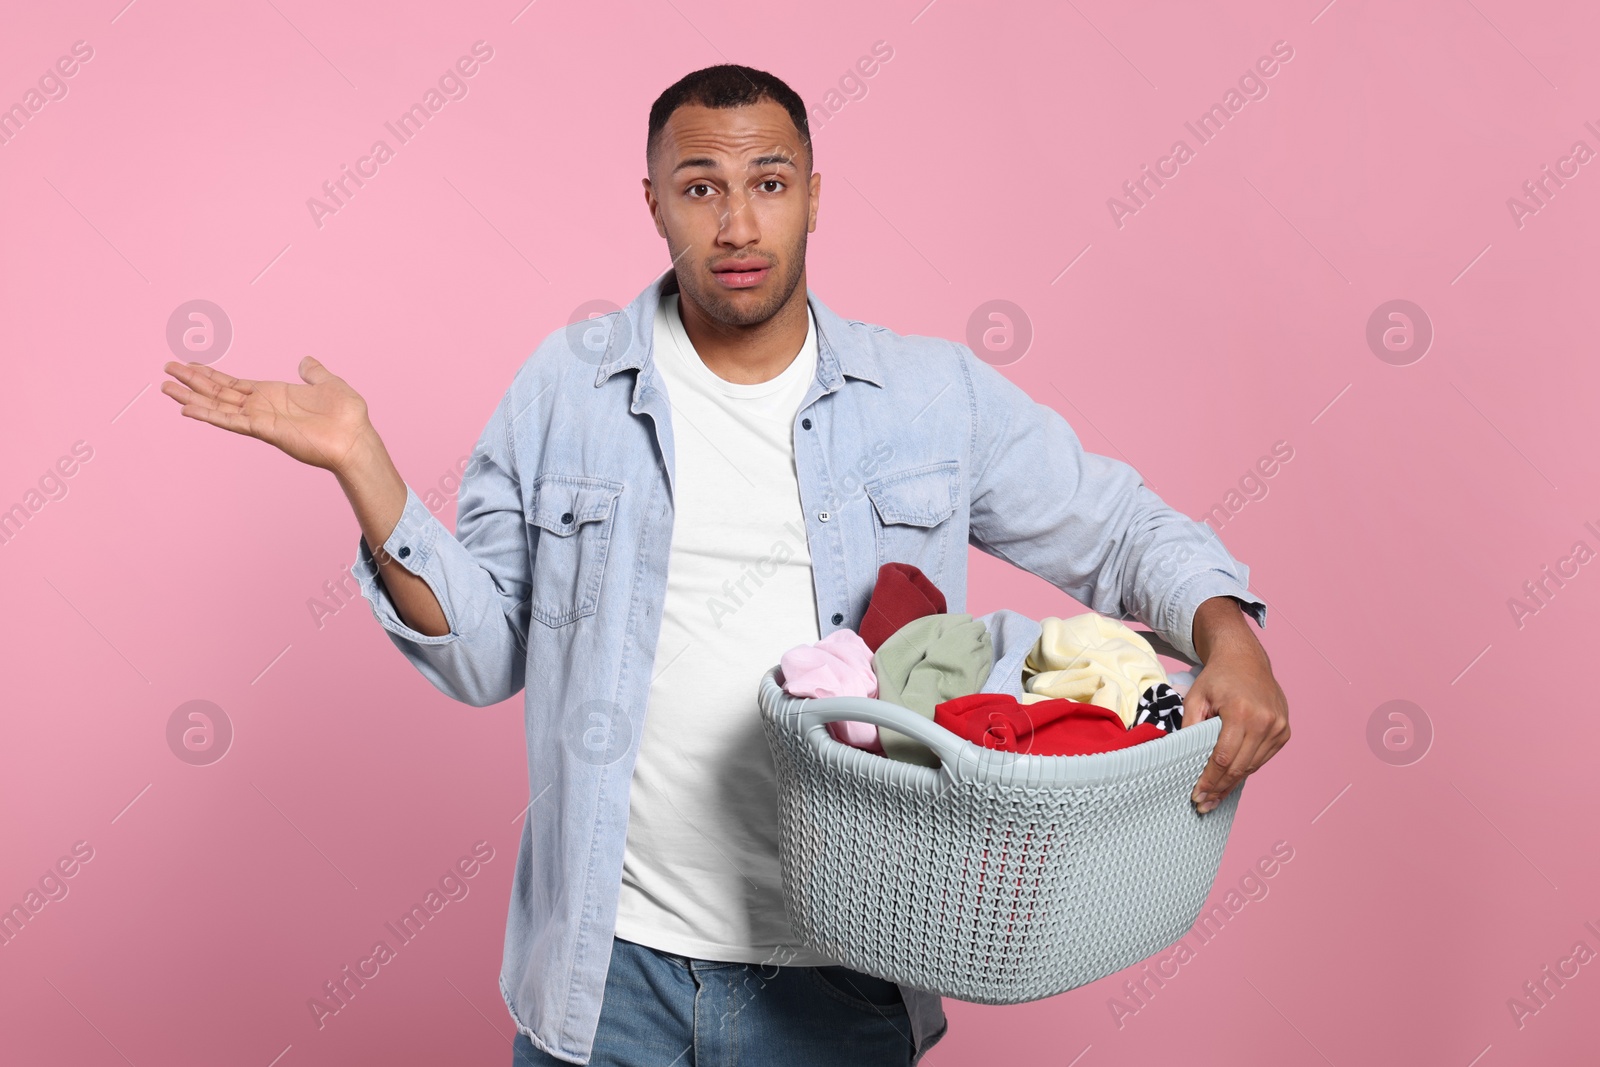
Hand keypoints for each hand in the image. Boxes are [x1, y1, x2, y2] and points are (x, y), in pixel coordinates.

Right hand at [161, 356, 377, 476]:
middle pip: (218, 392)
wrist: (356, 438)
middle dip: (192, 381)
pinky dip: (208, 414)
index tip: (190, 364)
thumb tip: (305, 360)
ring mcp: (260, 419)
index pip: (234, 383)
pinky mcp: (263, 430)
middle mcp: (261, 406)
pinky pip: (230, 421)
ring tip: (165, 387)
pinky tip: (186, 408)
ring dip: (191, 396)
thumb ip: (314, 372)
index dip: (211, 374)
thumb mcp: (329, 383)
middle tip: (166, 369)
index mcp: (273, 394)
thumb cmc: (347, 415)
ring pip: (217, 405)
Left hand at [1184, 603, 1289, 813]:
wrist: (1245, 659)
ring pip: (1252, 766)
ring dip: (1233, 784)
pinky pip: (1262, 758)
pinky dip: (1247, 770)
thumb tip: (1180, 756)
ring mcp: (1278, 727)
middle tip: (1203, 804)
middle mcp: (1264, 721)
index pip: (1223, 757)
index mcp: (1241, 712)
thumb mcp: (1196, 697)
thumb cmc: (1218, 677)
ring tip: (1214, 799)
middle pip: (1239, 767)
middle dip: (1219, 789)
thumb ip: (1189, 725)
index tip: (1197, 795)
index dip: (1209, 780)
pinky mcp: (1284, 731)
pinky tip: (1231, 781)